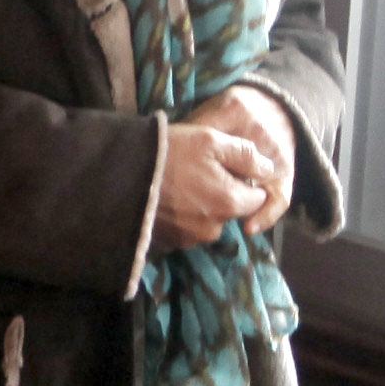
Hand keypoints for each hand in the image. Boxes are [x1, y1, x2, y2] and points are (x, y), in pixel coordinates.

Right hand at [155, 88, 297, 249]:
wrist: (117, 176)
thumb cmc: (168, 153)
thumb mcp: (210, 140)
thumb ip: (246, 154)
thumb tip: (267, 169)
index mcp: (229, 203)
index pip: (258, 200)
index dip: (247, 182)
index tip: (228, 169)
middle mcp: (213, 228)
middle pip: (231, 212)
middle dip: (222, 195)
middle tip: (197, 173)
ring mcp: (189, 240)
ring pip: (208, 222)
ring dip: (200, 207)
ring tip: (177, 186)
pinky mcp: (167, 245)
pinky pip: (184, 230)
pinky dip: (180, 218)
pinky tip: (165, 200)